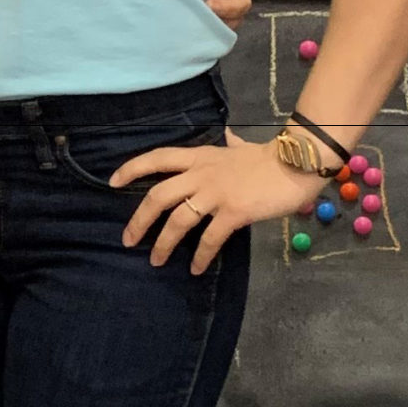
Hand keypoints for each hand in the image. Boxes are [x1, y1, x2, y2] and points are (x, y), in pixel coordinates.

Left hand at [112, 132, 328, 273]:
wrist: (295, 163)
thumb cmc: (269, 158)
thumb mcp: (242, 147)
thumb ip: (231, 145)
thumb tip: (229, 137)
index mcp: (200, 157)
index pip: (157, 158)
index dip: (132, 168)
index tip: (112, 181)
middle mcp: (201, 174)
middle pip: (158, 195)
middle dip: (139, 219)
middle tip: (128, 239)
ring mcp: (216, 192)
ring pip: (178, 219)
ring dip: (163, 243)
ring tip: (155, 260)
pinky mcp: (233, 211)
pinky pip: (209, 238)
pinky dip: (199, 255)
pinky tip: (195, 268)